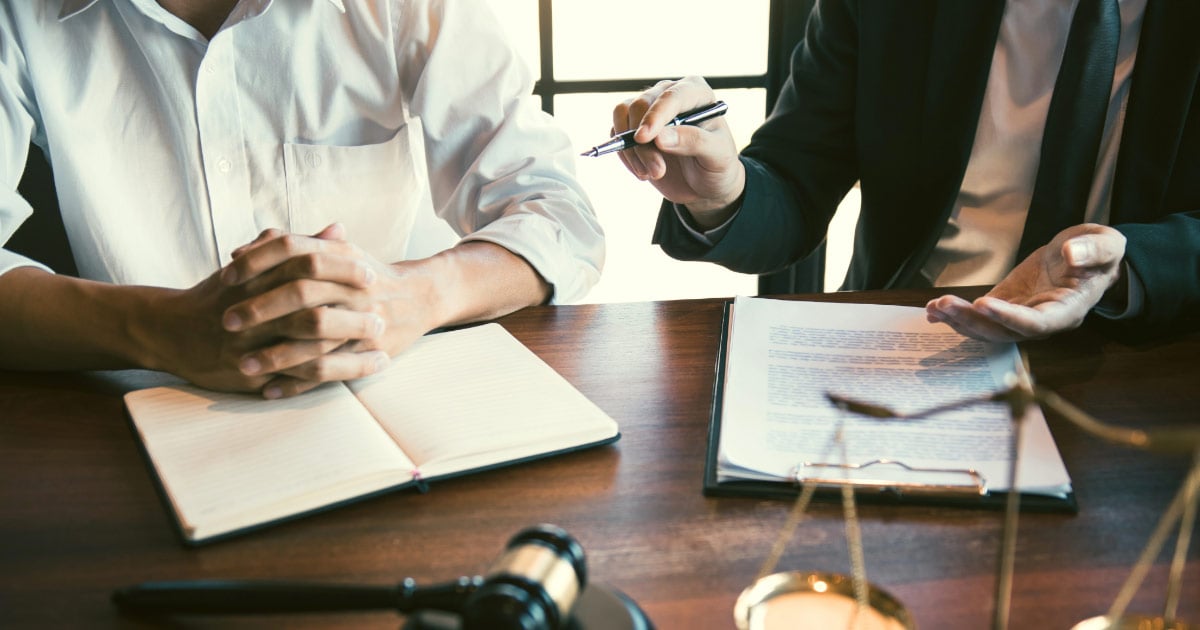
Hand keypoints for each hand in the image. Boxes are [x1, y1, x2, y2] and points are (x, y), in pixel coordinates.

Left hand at [220, 224, 438, 397]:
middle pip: (302, 292)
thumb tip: (238, 253)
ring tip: (242, 364)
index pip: (295, 249)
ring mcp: (364, 320)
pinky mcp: (370, 352)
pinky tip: (268, 390)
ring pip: (315, 337)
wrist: (420, 297)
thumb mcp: (335, 252)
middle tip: (227, 322)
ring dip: (276, 354)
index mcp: (343, 256)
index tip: (227, 277)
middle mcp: (354, 286)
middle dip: (262, 308)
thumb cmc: (364, 275)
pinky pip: (330, 370)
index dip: (259, 261)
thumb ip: (289, 249)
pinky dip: (297, 384)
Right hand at [612, 76, 744, 227]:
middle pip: (641, 105)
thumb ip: (694, 142)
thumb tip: (660, 137)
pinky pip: (617, 134)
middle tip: (657, 171)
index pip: (671, 96)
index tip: (644, 139)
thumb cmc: (718, 165)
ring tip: (652, 174)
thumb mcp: (717, 156)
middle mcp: (669, 95)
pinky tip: (644, 173)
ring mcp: (649, 110)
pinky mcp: (633, 128)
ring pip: (623, 116)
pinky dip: (626, 156)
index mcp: (695, 92)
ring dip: (632, 150)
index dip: (655, 115)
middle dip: (644, 142)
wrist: (705, 185)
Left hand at [925, 224, 1126, 341]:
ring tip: (933, 307)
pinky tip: (932, 311)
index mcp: (1067, 312)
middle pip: (1003, 332)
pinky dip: (955, 315)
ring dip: (958, 320)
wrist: (1087, 258)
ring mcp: (1020, 316)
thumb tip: (1071, 254)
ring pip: (987, 328)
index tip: (983, 303)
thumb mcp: (1107, 245)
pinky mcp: (1005, 305)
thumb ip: (1092, 251)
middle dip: (972, 321)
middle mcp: (1040, 322)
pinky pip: (979, 316)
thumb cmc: (1100, 254)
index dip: (1010, 317)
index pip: (1036, 324)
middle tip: (944, 305)